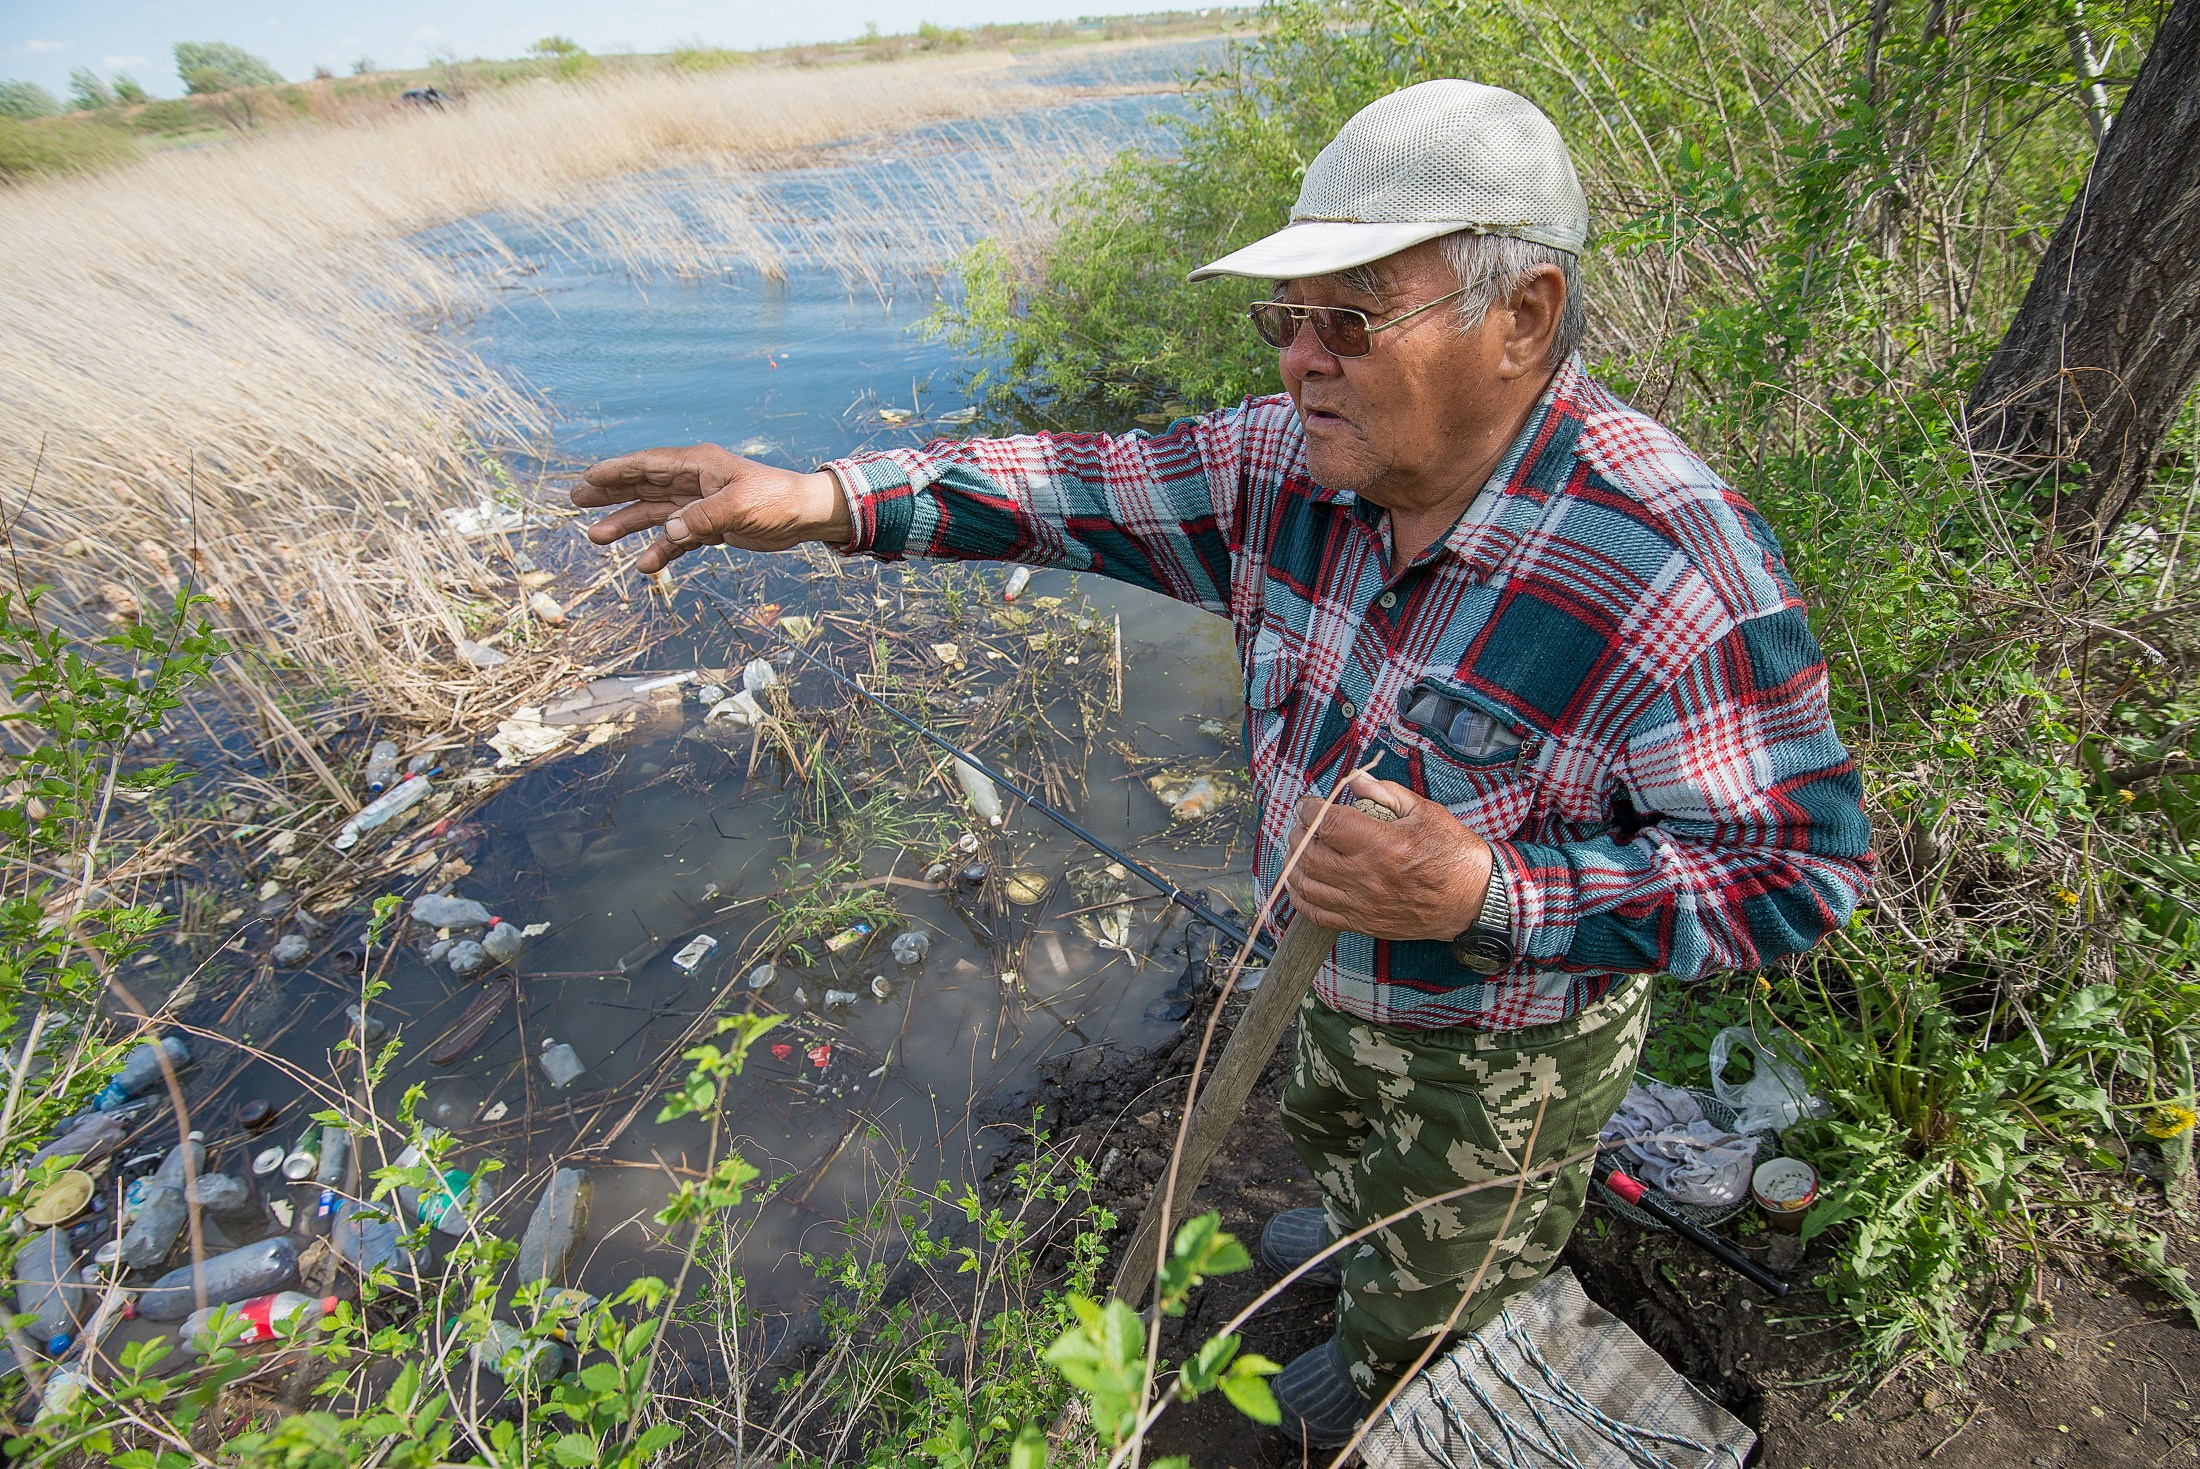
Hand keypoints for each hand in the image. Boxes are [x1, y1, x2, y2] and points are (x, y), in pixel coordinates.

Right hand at [571, 444, 853, 573]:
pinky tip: (643, 565)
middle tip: (576, 500)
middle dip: (610, 493)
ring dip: (627, 523)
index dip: (616, 471)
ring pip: (654, 513)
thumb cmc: (776, 500)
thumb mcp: (739, 506)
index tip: (588, 478)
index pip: (648, 465)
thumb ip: (701, 518)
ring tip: (595, 537)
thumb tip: (668, 531)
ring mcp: (699, 504)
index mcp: (698, 465)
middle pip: (643, 485)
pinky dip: (661, 550)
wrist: (804, 516)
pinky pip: (677, 538)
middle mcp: (694, 481)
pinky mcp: (710, 526)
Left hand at [1284, 772, 1491, 940]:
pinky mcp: (1363, 923)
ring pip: (1308, 884)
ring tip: (1299, 848)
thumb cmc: (1454, 854)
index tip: (1308, 803)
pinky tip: (1300, 881)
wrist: (1474, 900)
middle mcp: (1369, 877)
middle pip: (1311, 853)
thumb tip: (1355, 781)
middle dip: (1298, 833)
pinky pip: (1317, 914)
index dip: (1310, 809)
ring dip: (1294, 863)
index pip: (1329, 824)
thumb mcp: (1426, 813)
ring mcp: (1363, 904)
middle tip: (1303, 823)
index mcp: (1384, 845)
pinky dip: (1301, 897)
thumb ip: (1386, 794)